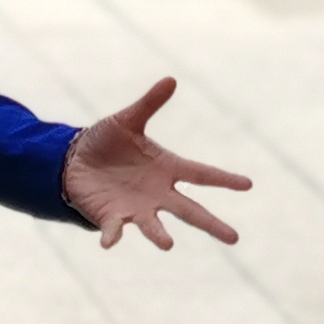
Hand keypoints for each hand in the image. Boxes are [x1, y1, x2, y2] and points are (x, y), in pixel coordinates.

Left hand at [59, 79, 249, 251]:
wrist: (75, 161)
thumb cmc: (107, 141)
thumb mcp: (127, 121)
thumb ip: (149, 104)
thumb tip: (171, 79)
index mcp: (167, 168)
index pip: (201, 174)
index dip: (224, 180)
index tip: (248, 184)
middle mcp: (157, 193)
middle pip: (189, 210)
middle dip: (211, 224)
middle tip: (234, 238)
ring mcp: (136, 208)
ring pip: (153, 225)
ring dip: (159, 235)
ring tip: (168, 245)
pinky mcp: (112, 217)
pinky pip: (113, 228)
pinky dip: (112, 235)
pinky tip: (108, 242)